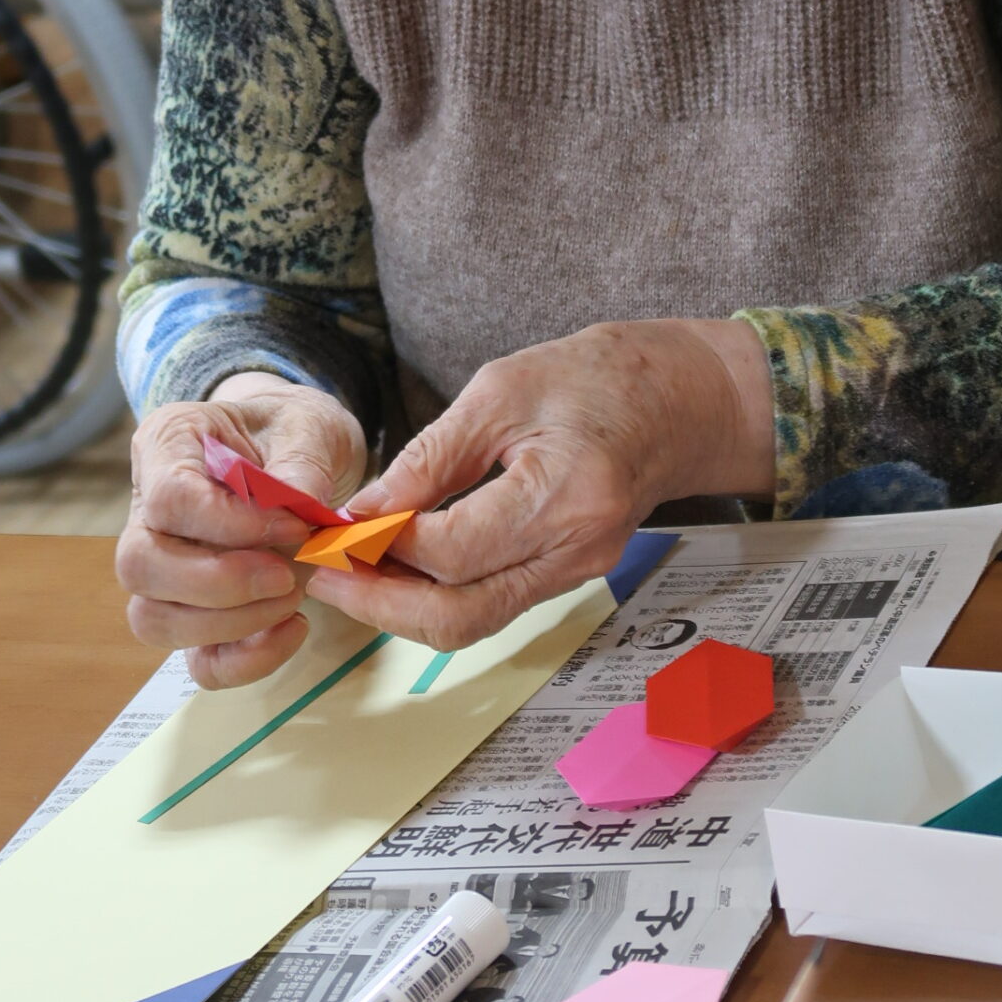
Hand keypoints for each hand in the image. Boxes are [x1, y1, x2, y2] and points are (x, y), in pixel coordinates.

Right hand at [116, 374, 367, 687]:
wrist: (298, 451)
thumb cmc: (292, 431)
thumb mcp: (307, 427)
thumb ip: (302, 464)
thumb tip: (299, 508)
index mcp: (165, 444)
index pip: (168, 498)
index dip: (229, 525)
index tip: (294, 528)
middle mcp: (145, 510)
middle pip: (140, 566)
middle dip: (220, 584)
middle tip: (287, 575)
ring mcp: (161, 567)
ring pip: (154, 620)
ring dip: (231, 623)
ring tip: (294, 595)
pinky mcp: (193, 612)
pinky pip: (197, 659)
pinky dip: (245, 659)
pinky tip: (294, 629)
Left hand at [304, 319, 773, 650]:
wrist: (676, 400)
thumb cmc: (593, 379)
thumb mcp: (500, 391)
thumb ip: (431, 457)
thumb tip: (363, 511)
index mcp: (566, 495)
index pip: (454, 551)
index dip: (384, 546)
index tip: (337, 526)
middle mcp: (577, 550)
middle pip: (461, 616)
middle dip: (380, 605)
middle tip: (325, 572)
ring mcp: (577, 572)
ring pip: (473, 623)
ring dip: (402, 608)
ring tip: (348, 572)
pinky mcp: (568, 577)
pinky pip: (492, 604)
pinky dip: (437, 595)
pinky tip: (397, 567)